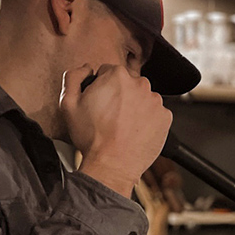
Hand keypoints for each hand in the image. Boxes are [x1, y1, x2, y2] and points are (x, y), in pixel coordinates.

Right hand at [60, 65, 171, 196]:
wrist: (112, 166)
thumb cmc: (91, 138)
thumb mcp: (68, 104)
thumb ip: (73, 77)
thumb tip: (86, 68)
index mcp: (117, 76)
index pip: (109, 72)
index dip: (101, 87)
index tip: (100, 103)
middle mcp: (140, 84)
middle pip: (128, 84)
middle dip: (120, 96)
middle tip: (110, 117)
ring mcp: (155, 101)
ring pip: (143, 99)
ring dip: (135, 108)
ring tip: (123, 127)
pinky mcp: (165, 118)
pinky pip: (156, 114)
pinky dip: (148, 121)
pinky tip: (135, 132)